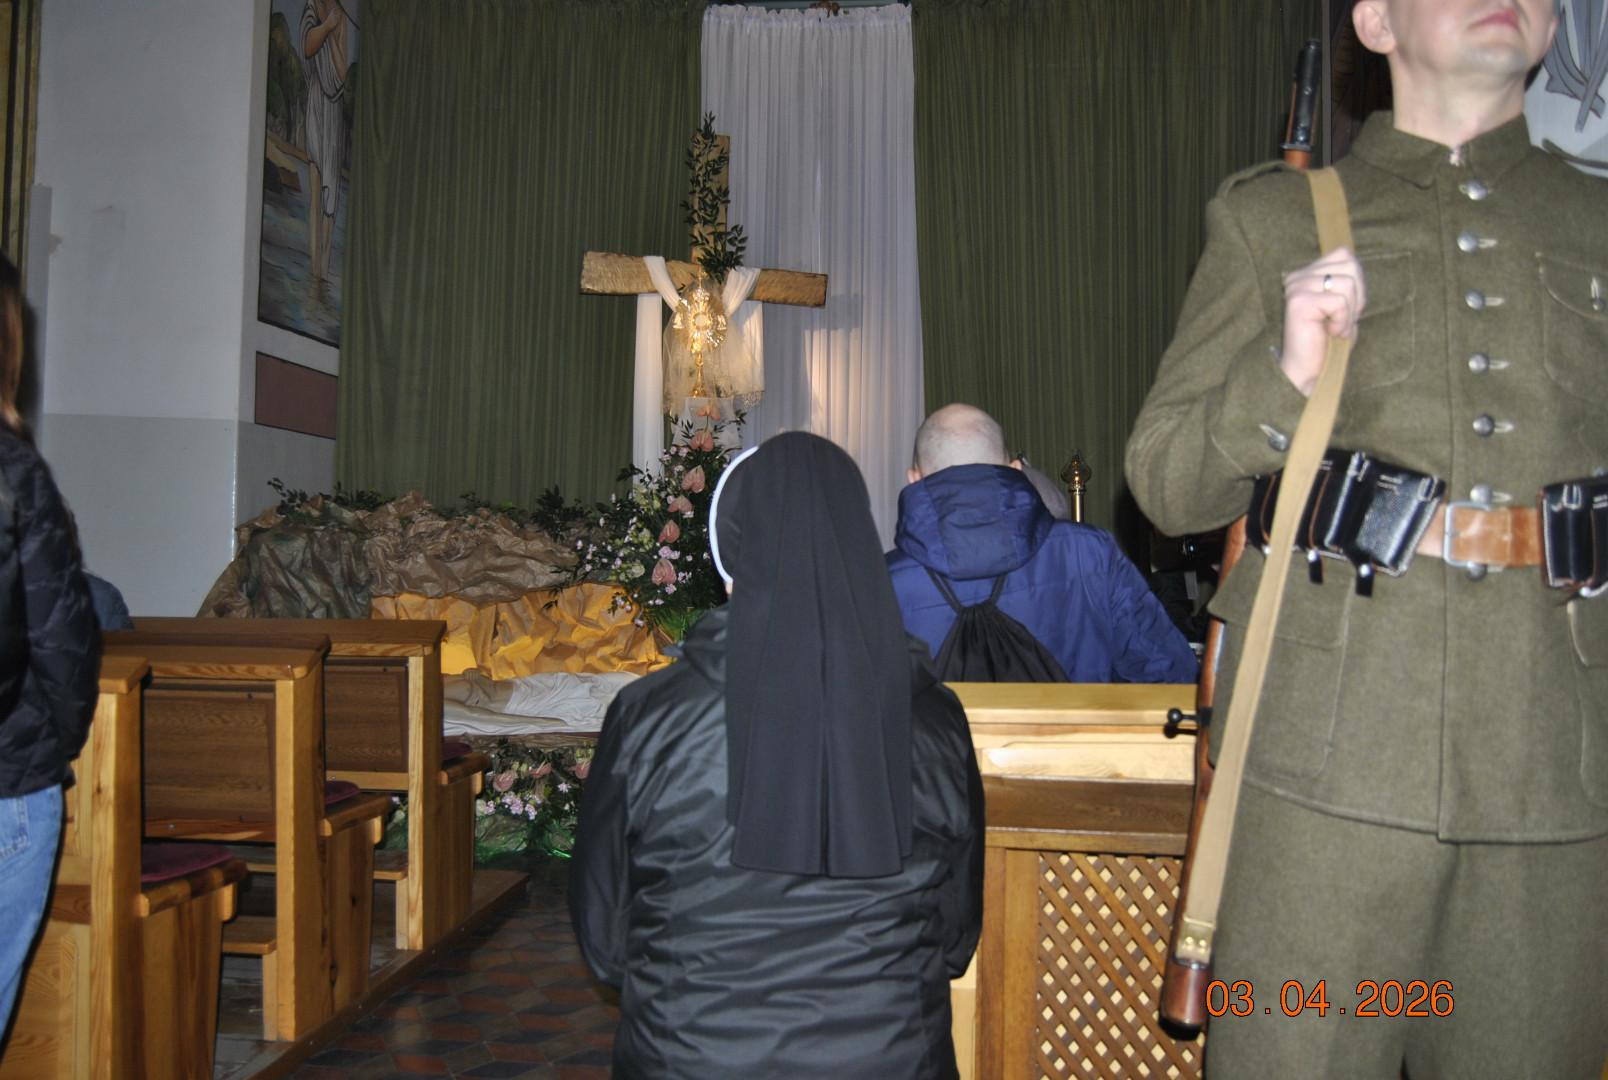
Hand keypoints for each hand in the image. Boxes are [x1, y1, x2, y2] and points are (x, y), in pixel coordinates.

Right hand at [1279, 248, 1364, 396]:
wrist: (1308, 370)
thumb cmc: (1327, 342)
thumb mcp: (1343, 305)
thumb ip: (1347, 281)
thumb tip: (1355, 263)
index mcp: (1306, 273)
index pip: (1345, 255)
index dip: (1357, 283)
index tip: (1345, 309)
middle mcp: (1297, 277)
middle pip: (1350, 265)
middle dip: (1357, 296)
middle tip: (1342, 320)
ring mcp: (1296, 288)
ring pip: (1348, 283)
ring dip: (1350, 311)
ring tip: (1335, 328)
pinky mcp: (1299, 303)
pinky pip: (1339, 302)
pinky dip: (1342, 321)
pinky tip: (1329, 333)